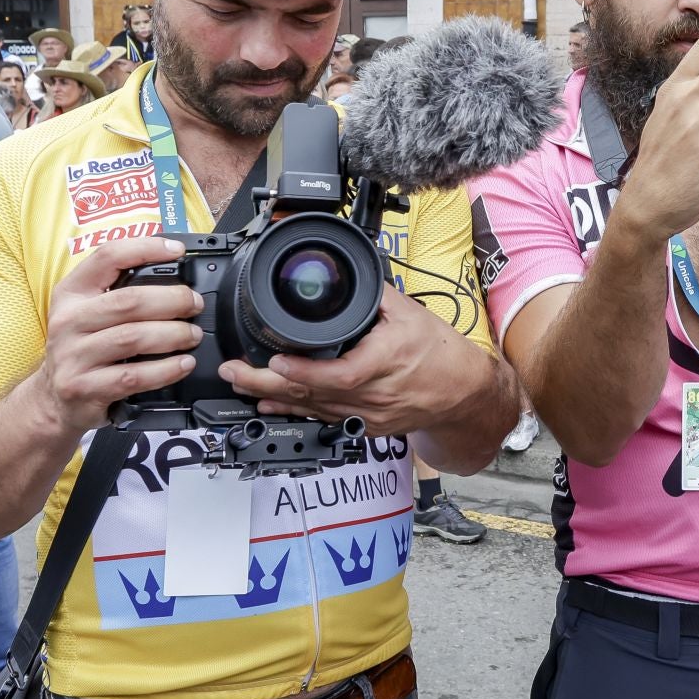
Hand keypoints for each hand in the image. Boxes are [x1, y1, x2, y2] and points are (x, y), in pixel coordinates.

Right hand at [33, 236, 204, 437]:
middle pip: (128, 300)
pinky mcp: (83, 387)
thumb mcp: (87, 314)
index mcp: (71, 293)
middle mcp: (68, 321)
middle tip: (195, 304)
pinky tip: (183, 364)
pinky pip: (133, 376)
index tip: (177, 250)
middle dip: (172, 300)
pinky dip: (165, 370)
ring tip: (193, 335)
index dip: (145, 248)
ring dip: (173, 334)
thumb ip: (120, 293)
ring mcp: (73, 356)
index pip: (108, 257)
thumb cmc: (82, 349)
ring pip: (132, 338)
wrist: (53, 400)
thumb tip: (174, 276)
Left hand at [220, 285, 483, 439]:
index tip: (274, 359)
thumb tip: (343, 272)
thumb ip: (372, 293)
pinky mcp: (367, 426)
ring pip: (313, 410)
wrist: (464, 392)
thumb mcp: (409, 311)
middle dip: (267, 383)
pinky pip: (324, 419)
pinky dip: (295, 411)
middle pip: (313, 395)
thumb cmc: (441, 353)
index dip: (302, 371)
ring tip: (240, 384)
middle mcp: (374, 394)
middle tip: (234, 372)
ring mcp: (369, 415)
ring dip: (273, 397)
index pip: (339, 374)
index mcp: (385, 362)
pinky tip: (270, 404)